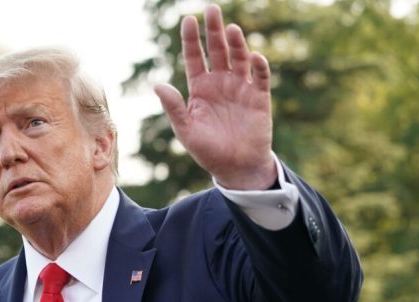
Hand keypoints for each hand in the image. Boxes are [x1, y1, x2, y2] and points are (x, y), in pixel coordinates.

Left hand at [154, 4, 275, 189]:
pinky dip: (258, 66)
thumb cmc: (208, 150)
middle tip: (211, 9)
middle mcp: (220, 82)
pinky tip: (254, 57)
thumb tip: (157, 85)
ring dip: (236, 44)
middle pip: (217, 50)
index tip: (187, 19)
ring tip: (232, 29)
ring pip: (239, 59)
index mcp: (200, 88)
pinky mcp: (259, 98)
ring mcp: (240, 88)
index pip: (194, 57)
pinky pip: (260, 77)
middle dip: (214, 31)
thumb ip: (174, 107)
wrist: (235, 168)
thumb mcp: (186, 130)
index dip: (190, 39)